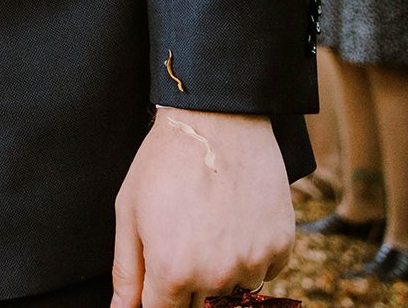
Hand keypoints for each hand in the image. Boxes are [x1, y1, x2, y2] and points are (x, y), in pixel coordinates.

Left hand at [112, 109, 292, 306]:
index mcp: (172, 272)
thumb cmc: (165, 161)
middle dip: (186, 287)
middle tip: (183, 241)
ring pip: (234, 294)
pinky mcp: (280, 247)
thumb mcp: (129, 211)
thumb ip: (127, 271)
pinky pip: (264, 273)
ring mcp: (252, 263)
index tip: (158, 277)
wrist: (219, 118)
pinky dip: (250, 258)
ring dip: (220, 274)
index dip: (155, 298)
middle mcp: (216, 276)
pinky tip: (235, 223)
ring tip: (208, 226)